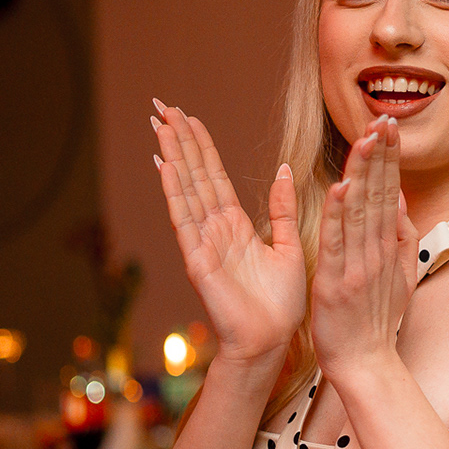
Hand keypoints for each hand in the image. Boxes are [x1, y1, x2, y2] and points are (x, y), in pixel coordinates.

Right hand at [153, 101, 304, 365]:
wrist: (271, 342)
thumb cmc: (279, 304)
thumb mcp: (288, 246)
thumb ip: (283, 210)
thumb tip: (285, 171)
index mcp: (235, 226)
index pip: (213, 177)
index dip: (200, 146)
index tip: (187, 116)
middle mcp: (214, 229)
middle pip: (193, 175)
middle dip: (179, 141)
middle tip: (161, 106)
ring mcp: (203, 243)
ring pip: (186, 190)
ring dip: (173, 157)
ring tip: (160, 125)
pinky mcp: (198, 260)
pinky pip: (185, 221)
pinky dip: (175, 193)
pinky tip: (165, 167)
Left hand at [310, 116, 419, 381]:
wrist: (366, 362)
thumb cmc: (378, 320)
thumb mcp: (400, 275)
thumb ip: (402, 236)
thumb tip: (400, 197)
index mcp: (388, 246)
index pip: (390, 192)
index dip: (389, 158)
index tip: (389, 126)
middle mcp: (376, 251)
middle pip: (379, 194)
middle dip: (380, 155)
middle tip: (383, 118)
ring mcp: (358, 265)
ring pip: (360, 211)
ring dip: (362, 173)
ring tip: (365, 139)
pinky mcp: (337, 281)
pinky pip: (337, 242)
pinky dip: (338, 214)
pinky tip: (340, 186)